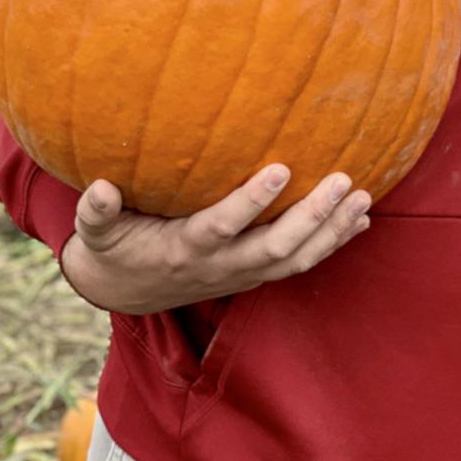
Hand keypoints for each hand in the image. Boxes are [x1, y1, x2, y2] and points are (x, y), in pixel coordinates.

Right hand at [58, 166, 371, 314]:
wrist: (127, 292)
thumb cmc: (115, 248)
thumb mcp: (97, 234)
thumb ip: (97, 212)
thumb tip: (98, 187)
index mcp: (183, 250)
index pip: (221, 228)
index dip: (250, 203)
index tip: (280, 168)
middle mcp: (219, 267)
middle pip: (274, 248)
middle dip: (312, 216)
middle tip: (343, 180)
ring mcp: (241, 275)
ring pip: (295, 259)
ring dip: (332, 232)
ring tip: (364, 198)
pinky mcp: (255, 275)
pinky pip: (300, 263)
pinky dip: (332, 244)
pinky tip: (362, 219)